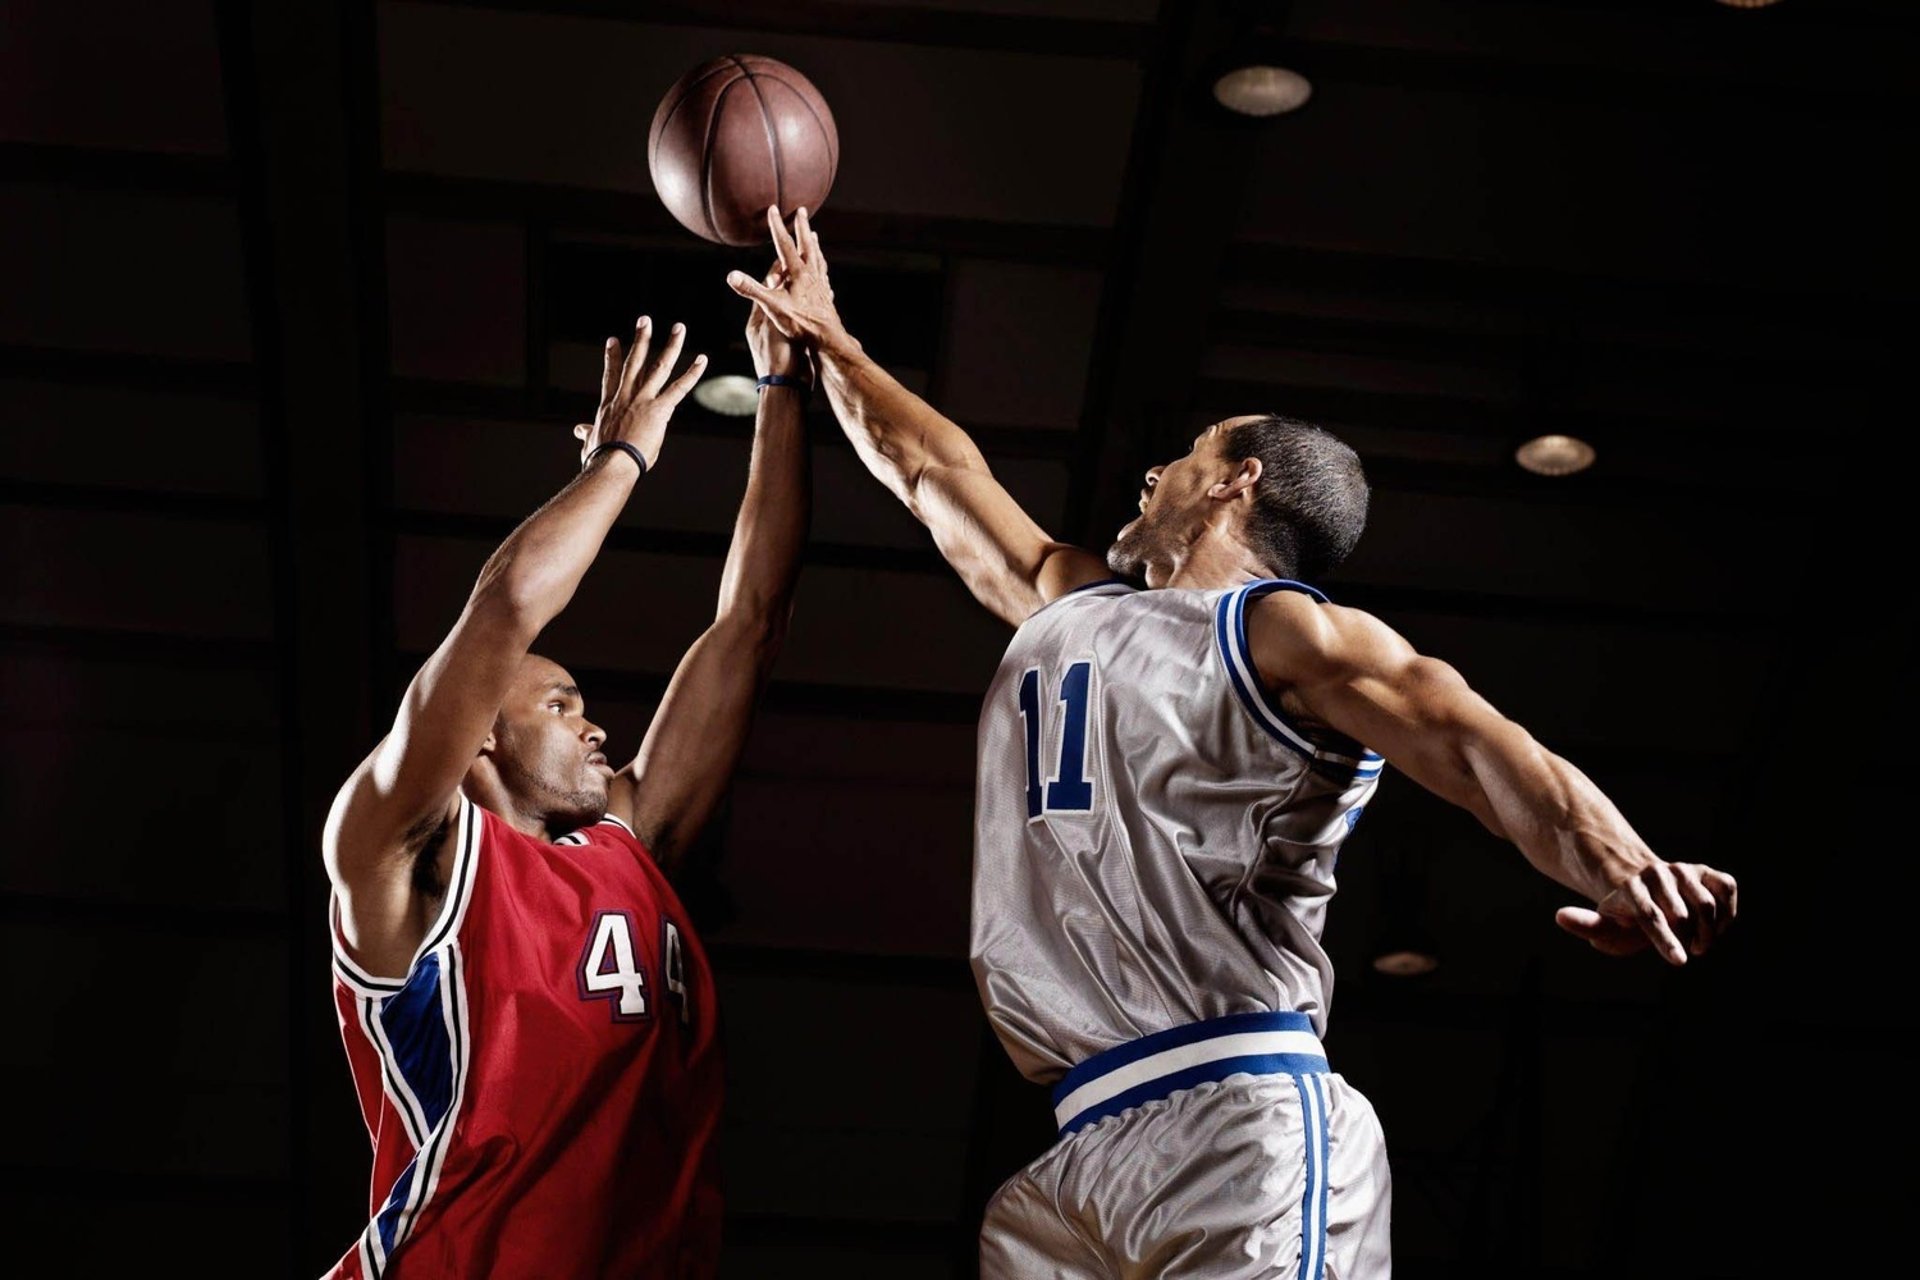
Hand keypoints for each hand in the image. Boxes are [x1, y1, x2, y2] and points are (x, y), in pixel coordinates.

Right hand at [572, 316, 706, 469]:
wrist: (611, 463)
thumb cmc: (600, 458)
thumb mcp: (590, 442)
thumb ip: (587, 433)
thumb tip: (579, 431)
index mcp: (610, 404)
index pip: (611, 375)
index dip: (613, 357)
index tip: (613, 340)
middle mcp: (626, 396)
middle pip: (635, 361)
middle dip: (641, 339)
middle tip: (645, 320)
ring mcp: (643, 399)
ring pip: (659, 366)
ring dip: (671, 345)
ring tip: (679, 327)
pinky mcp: (659, 409)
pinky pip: (679, 388)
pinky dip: (692, 373)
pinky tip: (702, 359)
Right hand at [726, 205, 844, 347]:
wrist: (827, 338)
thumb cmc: (800, 323)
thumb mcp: (772, 306)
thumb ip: (752, 290)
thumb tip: (731, 276)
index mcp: (797, 273)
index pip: (785, 244)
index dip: (777, 226)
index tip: (773, 209)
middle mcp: (811, 274)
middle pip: (806, 245)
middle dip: (802, 227)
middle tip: (801, 211)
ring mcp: (820, 284)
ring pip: (817, 257)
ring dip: (813, 244)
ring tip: (813, 235)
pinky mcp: (826, 295)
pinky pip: (823, 274)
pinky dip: (820, 265)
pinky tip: (820, 269)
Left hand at [745, 262, 811, 384]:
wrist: (788, 388)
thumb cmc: (777, 358)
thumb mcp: (773, 324)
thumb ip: (773, 302)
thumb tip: (772, 279)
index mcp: (758, 320)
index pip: (766, 288)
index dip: (777, 272)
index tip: (788, 256)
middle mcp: (768, 326)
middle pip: (780, 296)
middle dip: (792, 281)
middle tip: (805, 263)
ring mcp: (782, 336)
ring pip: (793, 309)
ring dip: (802, 296)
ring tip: (815, 280)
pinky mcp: (796, 345)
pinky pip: (803, 322)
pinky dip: (810, 312)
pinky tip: (821, 306)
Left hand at [1554, 861, 1738, 964]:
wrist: (1645, 897)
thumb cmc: (1624, 921)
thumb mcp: (1604, 927)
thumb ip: (1585, 924)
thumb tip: (1560, 915)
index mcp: (1630, 888)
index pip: (1650, 915)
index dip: (1665, 939)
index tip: (1680, 962)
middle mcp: (1657, 873)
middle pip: (1684, 914)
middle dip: (1687, 939)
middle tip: (1685, 948)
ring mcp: (1683, 870)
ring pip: (1707, 904)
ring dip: (1709, 931)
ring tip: (1697, 943)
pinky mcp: (1706, 871)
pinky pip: (1726, 888)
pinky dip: (1727, 913)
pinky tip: (1715, 925)